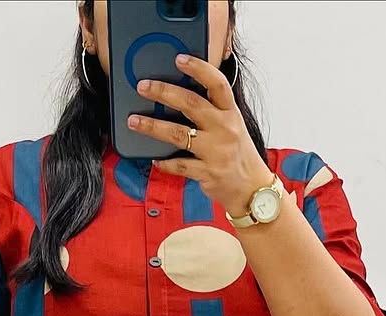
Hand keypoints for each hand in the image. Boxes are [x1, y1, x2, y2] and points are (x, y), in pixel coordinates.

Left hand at [128, 54, 272, 216]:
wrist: (251, 188)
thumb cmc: (237, 153)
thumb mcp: (232, 125)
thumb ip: (212, 110)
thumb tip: (179, 95)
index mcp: (231, 112)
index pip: (217, 83)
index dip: (198, 68)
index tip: (179, 59)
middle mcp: (224, 129)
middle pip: (191, 104)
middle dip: (164, 92)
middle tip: (143, 87)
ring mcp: (216, 151)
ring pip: (179, 134)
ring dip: (152, 126)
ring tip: (134, 121)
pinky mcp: (207, 173)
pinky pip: (179, 165)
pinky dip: (164, 162)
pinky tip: (154, 158)